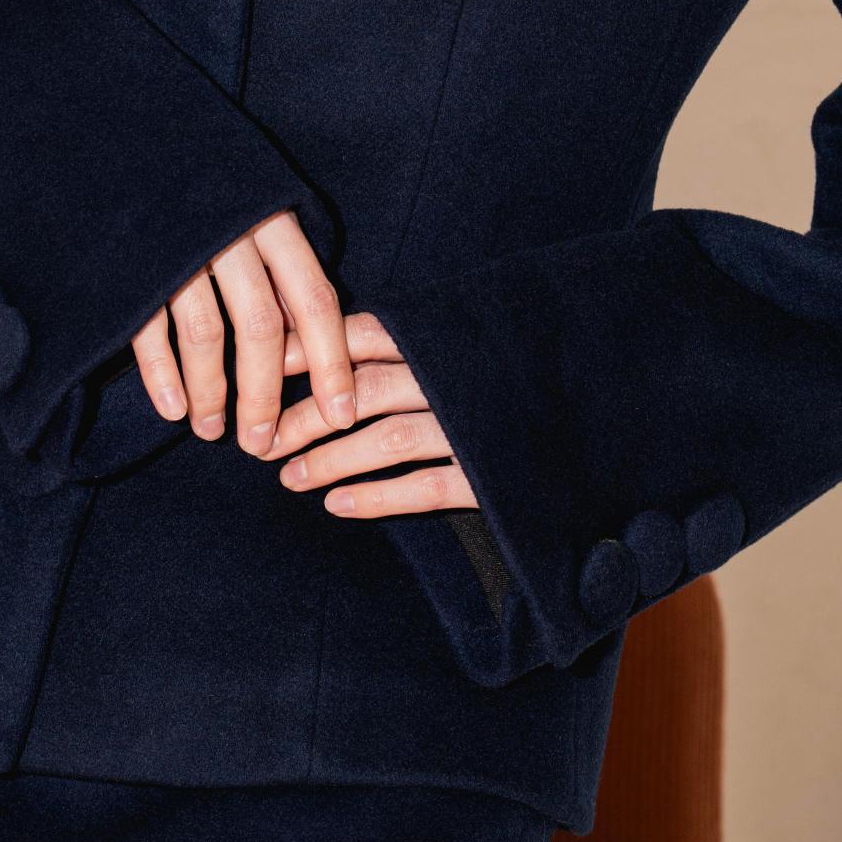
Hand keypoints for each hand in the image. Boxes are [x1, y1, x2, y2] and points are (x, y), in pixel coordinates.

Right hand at [130, 208, 358, 456]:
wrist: (131, 141)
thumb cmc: (207, 186)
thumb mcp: (257, 208)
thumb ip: (283, 264)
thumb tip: (313, 335)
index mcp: (273, 221)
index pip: (314, 300)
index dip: (332, 362)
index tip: (341, 415)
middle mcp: (233, 233)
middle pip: (261, 326)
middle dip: (264, 394)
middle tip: (261, 444)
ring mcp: (181, 247)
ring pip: (207, 333)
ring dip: (212, 392)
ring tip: (212, 430)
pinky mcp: (134, 261)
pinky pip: (151, 328)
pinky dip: (162, 374)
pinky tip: (173, 409)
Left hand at [265, 310, 480, 517]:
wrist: (581, 434)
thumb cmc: (491, 389)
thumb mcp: (453, 351)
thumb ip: (397, 352)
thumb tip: (317, 350)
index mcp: (439, 342)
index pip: (364, 337)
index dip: (309, 351)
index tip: (260, 369)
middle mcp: (453, 378)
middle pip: (368, 390)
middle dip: (308, 417)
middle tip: (264, 443)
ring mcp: (471, 426)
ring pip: (391, 439)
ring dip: (332, 460)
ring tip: (289, 479)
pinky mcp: (487, 472)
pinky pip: (426, 486)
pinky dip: (378, 497)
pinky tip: (336, 505)